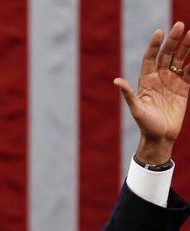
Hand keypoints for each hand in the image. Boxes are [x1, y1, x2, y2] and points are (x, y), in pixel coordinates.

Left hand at [114, 21, 189, 163]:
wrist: (160, 137)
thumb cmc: (145, 124)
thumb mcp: (136, 109)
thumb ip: (128, 94)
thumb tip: (116, 81)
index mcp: (146, 80)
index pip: (150, 58)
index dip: (154, 45)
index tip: (159, 32)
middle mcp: (159, 78)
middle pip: (166, 55)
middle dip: (173, 41)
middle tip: (180, 25)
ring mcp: (172, 82)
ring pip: (180, 60)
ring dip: (186, 47)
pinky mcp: (184, 88)